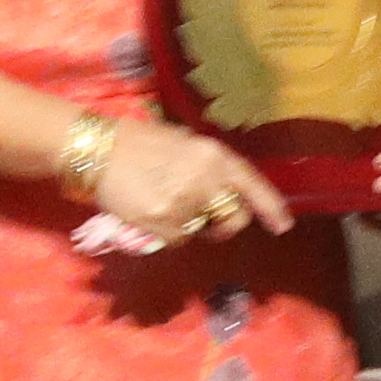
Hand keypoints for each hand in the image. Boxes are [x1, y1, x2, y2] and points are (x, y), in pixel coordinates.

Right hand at [97, 118, 293, 242]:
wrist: (98, 149)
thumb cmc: (139, 141)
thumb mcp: (184, 141)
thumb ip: (208, 166)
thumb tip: (222, 189)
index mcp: (214, 155)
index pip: (252, 184)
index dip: (271, 207)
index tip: (283, 226)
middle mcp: (206, 179)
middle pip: (234, 218)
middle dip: (225, 224)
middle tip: (210, 220)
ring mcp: (184, 203)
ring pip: (202, 230)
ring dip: (191, 224)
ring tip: (167, 202)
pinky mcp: (162, 223)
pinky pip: (178, 239)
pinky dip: (170, 232)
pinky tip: (152, 210)